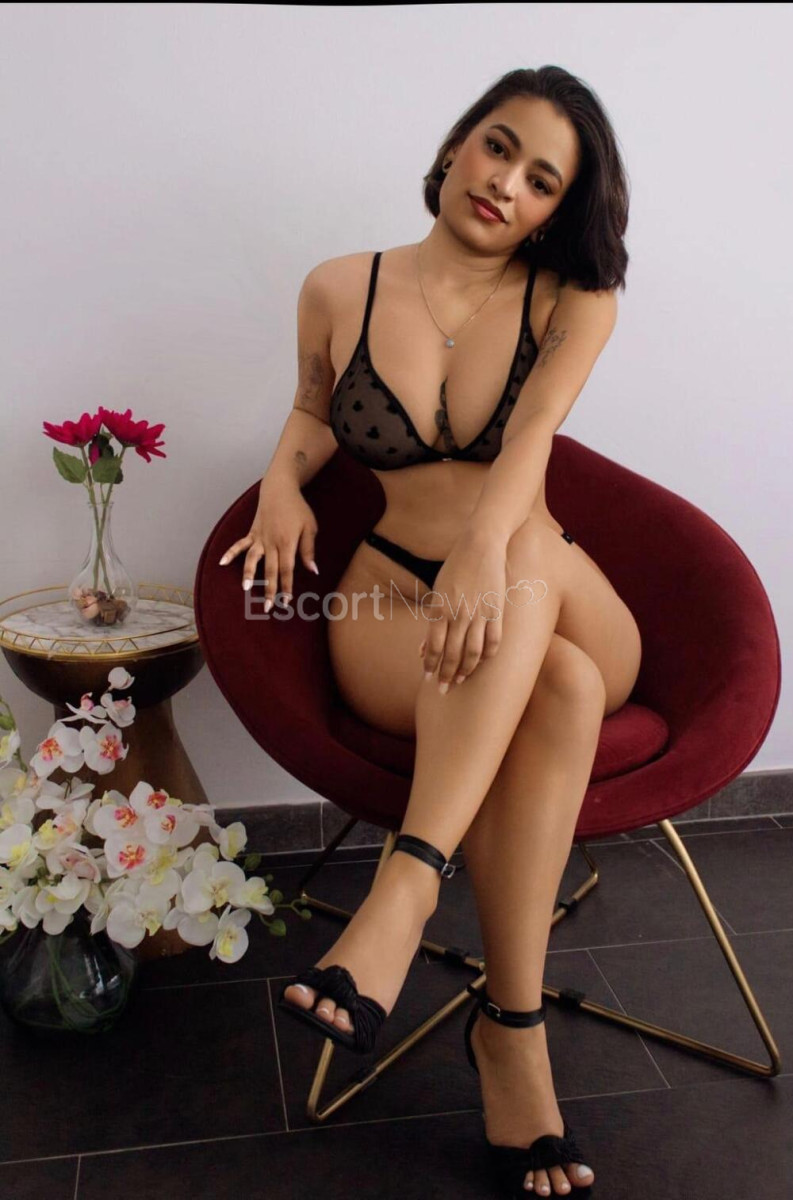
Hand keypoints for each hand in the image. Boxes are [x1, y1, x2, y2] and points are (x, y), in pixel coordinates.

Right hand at [218, 476, 319, 607]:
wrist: (280, 489)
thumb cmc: (298, 509)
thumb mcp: (309, 528)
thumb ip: (309, 550)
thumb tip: (312, 570)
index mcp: (287, 543)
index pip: (287, 570)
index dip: (286, 586)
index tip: (286, 601)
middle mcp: (271, 542)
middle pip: (270, 570)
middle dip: (269, 589)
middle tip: (268, 607)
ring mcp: (259, 537)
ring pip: (253, 559)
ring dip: (249, 574)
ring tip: (246, 589)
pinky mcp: (252, 532)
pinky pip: (240, 544)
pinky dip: (231, 553)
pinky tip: (222, 563)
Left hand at [419, 535, 506, 691]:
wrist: (480, 545)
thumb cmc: (455, 569)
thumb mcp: (437, 593)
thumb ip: (432, 623)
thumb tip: (423, 650)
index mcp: (440, 608)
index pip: (434, 647)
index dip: (431, 666)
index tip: (428, 679)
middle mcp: (459, 614)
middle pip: (452, 654)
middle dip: (446, 675)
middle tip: (443, 690)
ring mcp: (479, 613)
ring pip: (473, 652)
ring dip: (466, 671)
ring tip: (461, 681)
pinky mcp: (497, 610)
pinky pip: (494, 640)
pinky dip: (488, 656)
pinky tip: (481, 664)